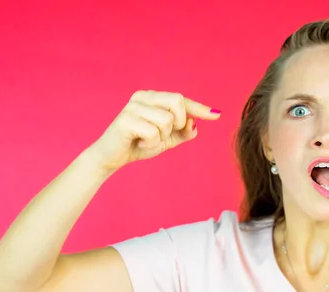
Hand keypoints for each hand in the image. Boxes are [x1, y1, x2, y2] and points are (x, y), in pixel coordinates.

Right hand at [87, 90, 220, 173]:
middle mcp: (142, 96)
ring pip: (167, 120)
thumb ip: (182, 131)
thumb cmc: (139, 144)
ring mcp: (133, 106)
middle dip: (178, 123)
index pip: (182, 100)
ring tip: (147, 140)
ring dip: (162, 137)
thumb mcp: (166, 139)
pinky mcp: (126, 120)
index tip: (217, 114)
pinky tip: (139, 143)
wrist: (111, 158)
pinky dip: (151, 144)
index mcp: (152, 97)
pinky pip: (154, 133)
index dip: (200, 108)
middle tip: (163, 134)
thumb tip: (195, 124)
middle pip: (177, 101)